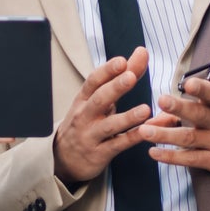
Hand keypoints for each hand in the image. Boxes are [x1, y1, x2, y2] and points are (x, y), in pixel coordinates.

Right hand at [52, 47, 153, 186]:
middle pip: (99, 99)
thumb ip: (122, 77)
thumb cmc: (85, 122)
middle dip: (115, 87)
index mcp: (83, 99)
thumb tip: (141, 53)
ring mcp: (91, 135)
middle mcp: (85, 115)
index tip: (122, 61)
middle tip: (130, 76)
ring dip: (127, 117)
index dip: (107, 71)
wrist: (63, 158)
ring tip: (145, 109)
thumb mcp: (97, 100)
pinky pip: (117, 145)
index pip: (93, 81)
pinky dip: (132, 138)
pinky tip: (146, 132)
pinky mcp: (100, 154)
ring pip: (109, 125)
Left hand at [140, 75, 209, 178]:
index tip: (188, 84)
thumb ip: (177, 112)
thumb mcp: (208, 110)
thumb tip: (149, 119)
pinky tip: (154, 152)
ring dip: (165, 135)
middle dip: (179, 107)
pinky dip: (171, 157)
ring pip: (189, 138)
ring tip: (144, 131)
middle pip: (199, 114)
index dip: (201, 89)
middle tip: (161, 100)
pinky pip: (191, 159)